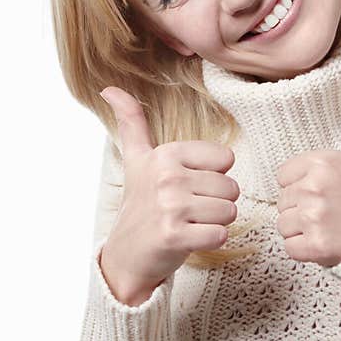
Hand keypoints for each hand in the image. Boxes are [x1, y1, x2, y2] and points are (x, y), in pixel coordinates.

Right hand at [98, 86, 239, 304]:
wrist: (126, 253)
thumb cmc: (140, 203)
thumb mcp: (136, 159)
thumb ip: (131, 121)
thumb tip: (109, 88)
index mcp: (166, 154)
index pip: (225, 159)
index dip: (213, 176)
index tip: (188, 186)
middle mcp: (167, 177)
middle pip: (231, 187)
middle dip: (216, 203)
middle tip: (189, 210)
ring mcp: (171, 207)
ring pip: (229, 211)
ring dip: (214, 223)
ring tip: (189, 223)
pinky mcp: (175, 237)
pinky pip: (220, 235)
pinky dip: (210, 241)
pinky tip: (189, 239)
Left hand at [275, 70, 340, 266]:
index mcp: (322, 161)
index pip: (285, 175)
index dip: (303, 185)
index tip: (329, 192)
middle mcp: (314, 186)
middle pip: (283, 200)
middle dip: (303, 208)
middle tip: (335, 212)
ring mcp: (313, 217)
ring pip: (283, 224)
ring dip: (302, 231)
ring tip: (332, 228)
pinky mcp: (314, 246)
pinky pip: (289, 248)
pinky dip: (305, 251)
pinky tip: (328, 244)